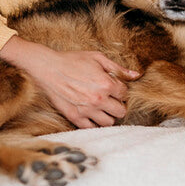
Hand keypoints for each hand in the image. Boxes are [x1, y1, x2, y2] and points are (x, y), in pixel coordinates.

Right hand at [0, 35, 138, 128]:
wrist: (48, 68)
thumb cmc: (72, 60)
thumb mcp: (97, 58)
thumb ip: (118, 68)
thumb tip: (136, 75)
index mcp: (106, 84)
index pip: (125, 94)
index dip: (120, 90)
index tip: (113, 87)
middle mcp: (98, 99)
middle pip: (121, 111)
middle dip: (117, 105)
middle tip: (110, 99)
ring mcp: (86, 110)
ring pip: (108, 122)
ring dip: (107, 115)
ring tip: (101, 107)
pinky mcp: (75, 117)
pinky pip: (91, 128)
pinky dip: (93, 123)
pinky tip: (91, 114)